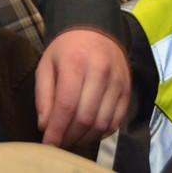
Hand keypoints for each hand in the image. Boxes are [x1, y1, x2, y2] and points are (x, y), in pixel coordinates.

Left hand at [34, 27, 128, 147]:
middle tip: (59, 142)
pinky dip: (102, 133)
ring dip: (86, 137)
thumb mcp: (46, 64)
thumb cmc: (66, 49)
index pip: (67, 105)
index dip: (57, 129)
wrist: (95, 29)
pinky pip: (116, 121)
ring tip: (72, 138)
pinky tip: (89, 132)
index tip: (48, 143)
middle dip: (70, 136)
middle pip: (85, 117)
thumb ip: (43, 95)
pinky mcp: (127, 90)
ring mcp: (117, 82)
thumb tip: (45, 126)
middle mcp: (100, 73)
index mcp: (75, 63)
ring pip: (102, 123)